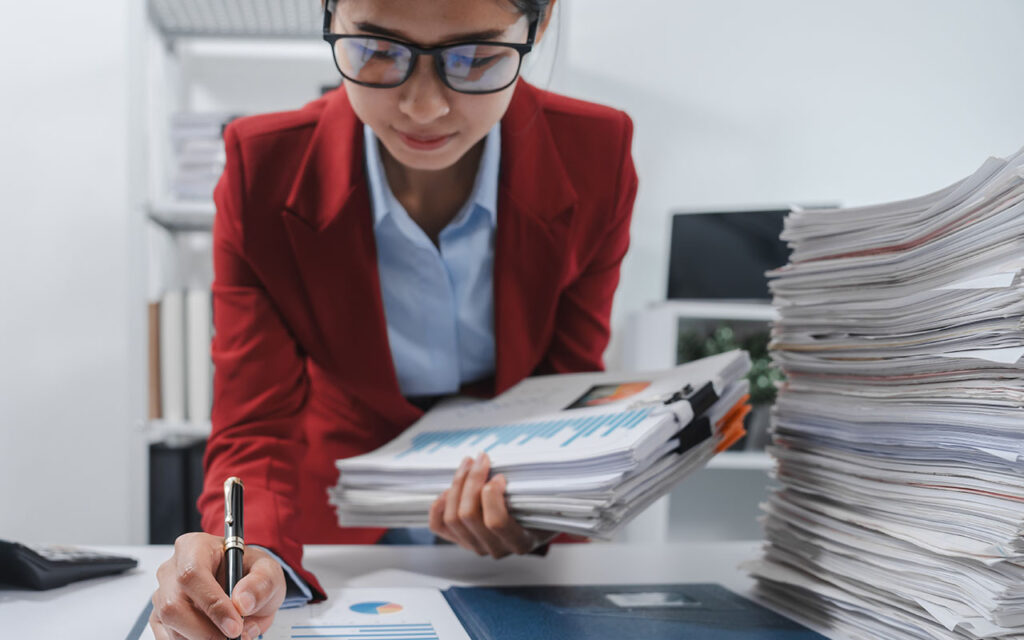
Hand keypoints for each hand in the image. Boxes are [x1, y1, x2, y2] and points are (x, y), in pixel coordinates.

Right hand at [150, 532, 285, 639]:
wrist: (245, 587)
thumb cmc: (251, 573)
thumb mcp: (269, 571)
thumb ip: (262, 583)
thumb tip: (243, 602)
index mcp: (195, 547)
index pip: (192, 574)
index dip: (212, 604)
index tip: (235, 626)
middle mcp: (172, 569)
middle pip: (173, 605)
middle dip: (205, 630)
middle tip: (233, 638)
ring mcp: (162, 594)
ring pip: (171, 625)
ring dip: (202, 639)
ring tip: (229, 637)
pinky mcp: (160, 617)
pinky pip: (168, 637)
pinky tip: (213, 637)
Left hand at [429, 452, 556, 557]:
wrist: (535, 525)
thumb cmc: (540, 510)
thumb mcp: (544, 502)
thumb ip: (529, 492)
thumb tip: (506, 470)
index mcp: (519, 541)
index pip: (495, 522)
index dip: (492, 494)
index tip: (499, 476)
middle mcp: (495, 548)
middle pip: (468, 515)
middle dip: (471, 480)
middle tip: (481, 459)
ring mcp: (475, 545)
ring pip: (452, 517)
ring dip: (457, 485)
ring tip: (468, 464)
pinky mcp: (460, 540)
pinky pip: (438, 526)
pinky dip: (439, 505)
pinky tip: (450, 489)